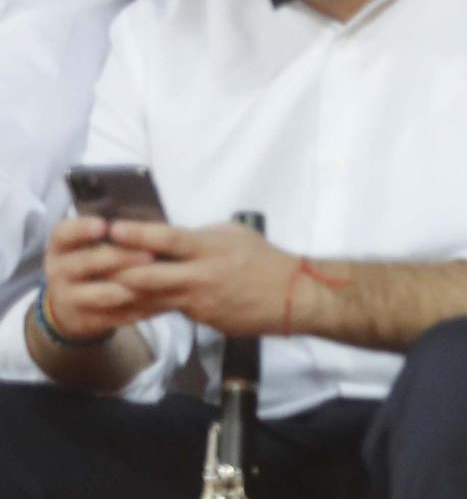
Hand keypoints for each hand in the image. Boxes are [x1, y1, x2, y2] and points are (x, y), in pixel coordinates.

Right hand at [40, 216, 157, 342]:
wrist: (72, 301)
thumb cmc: (92, 258)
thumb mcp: (89, 242)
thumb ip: (113, 233)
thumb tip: (145, 223)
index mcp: (61, 245)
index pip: (64, 234)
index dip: (82, 229)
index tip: (103, 225)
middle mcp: (58, 270)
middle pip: (88, 262)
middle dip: (122, 258)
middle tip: (150, 254)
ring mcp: (68, 298)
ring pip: (102, 293)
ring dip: (133, 287)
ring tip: (160, 279)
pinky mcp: (84, 320)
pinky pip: (114, 316)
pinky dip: (139, 308)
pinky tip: (162, 301)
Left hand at [106, 220, 294, 337]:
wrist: (292, 296)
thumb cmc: (264, 259)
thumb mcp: (235, 236)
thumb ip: (201, 237)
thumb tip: (170, 237)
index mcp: (211, 248)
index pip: (169, 239)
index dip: (138, 234)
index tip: (113, 227)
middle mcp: (201, 276)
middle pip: (147, 276)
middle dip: (117, 271)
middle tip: (93, 262)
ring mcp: (198, 301)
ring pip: (150, 298)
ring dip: (124, 292)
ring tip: (99, 283)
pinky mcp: (199, 319)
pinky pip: (167, 309)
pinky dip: (149, 304)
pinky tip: (131, 302)